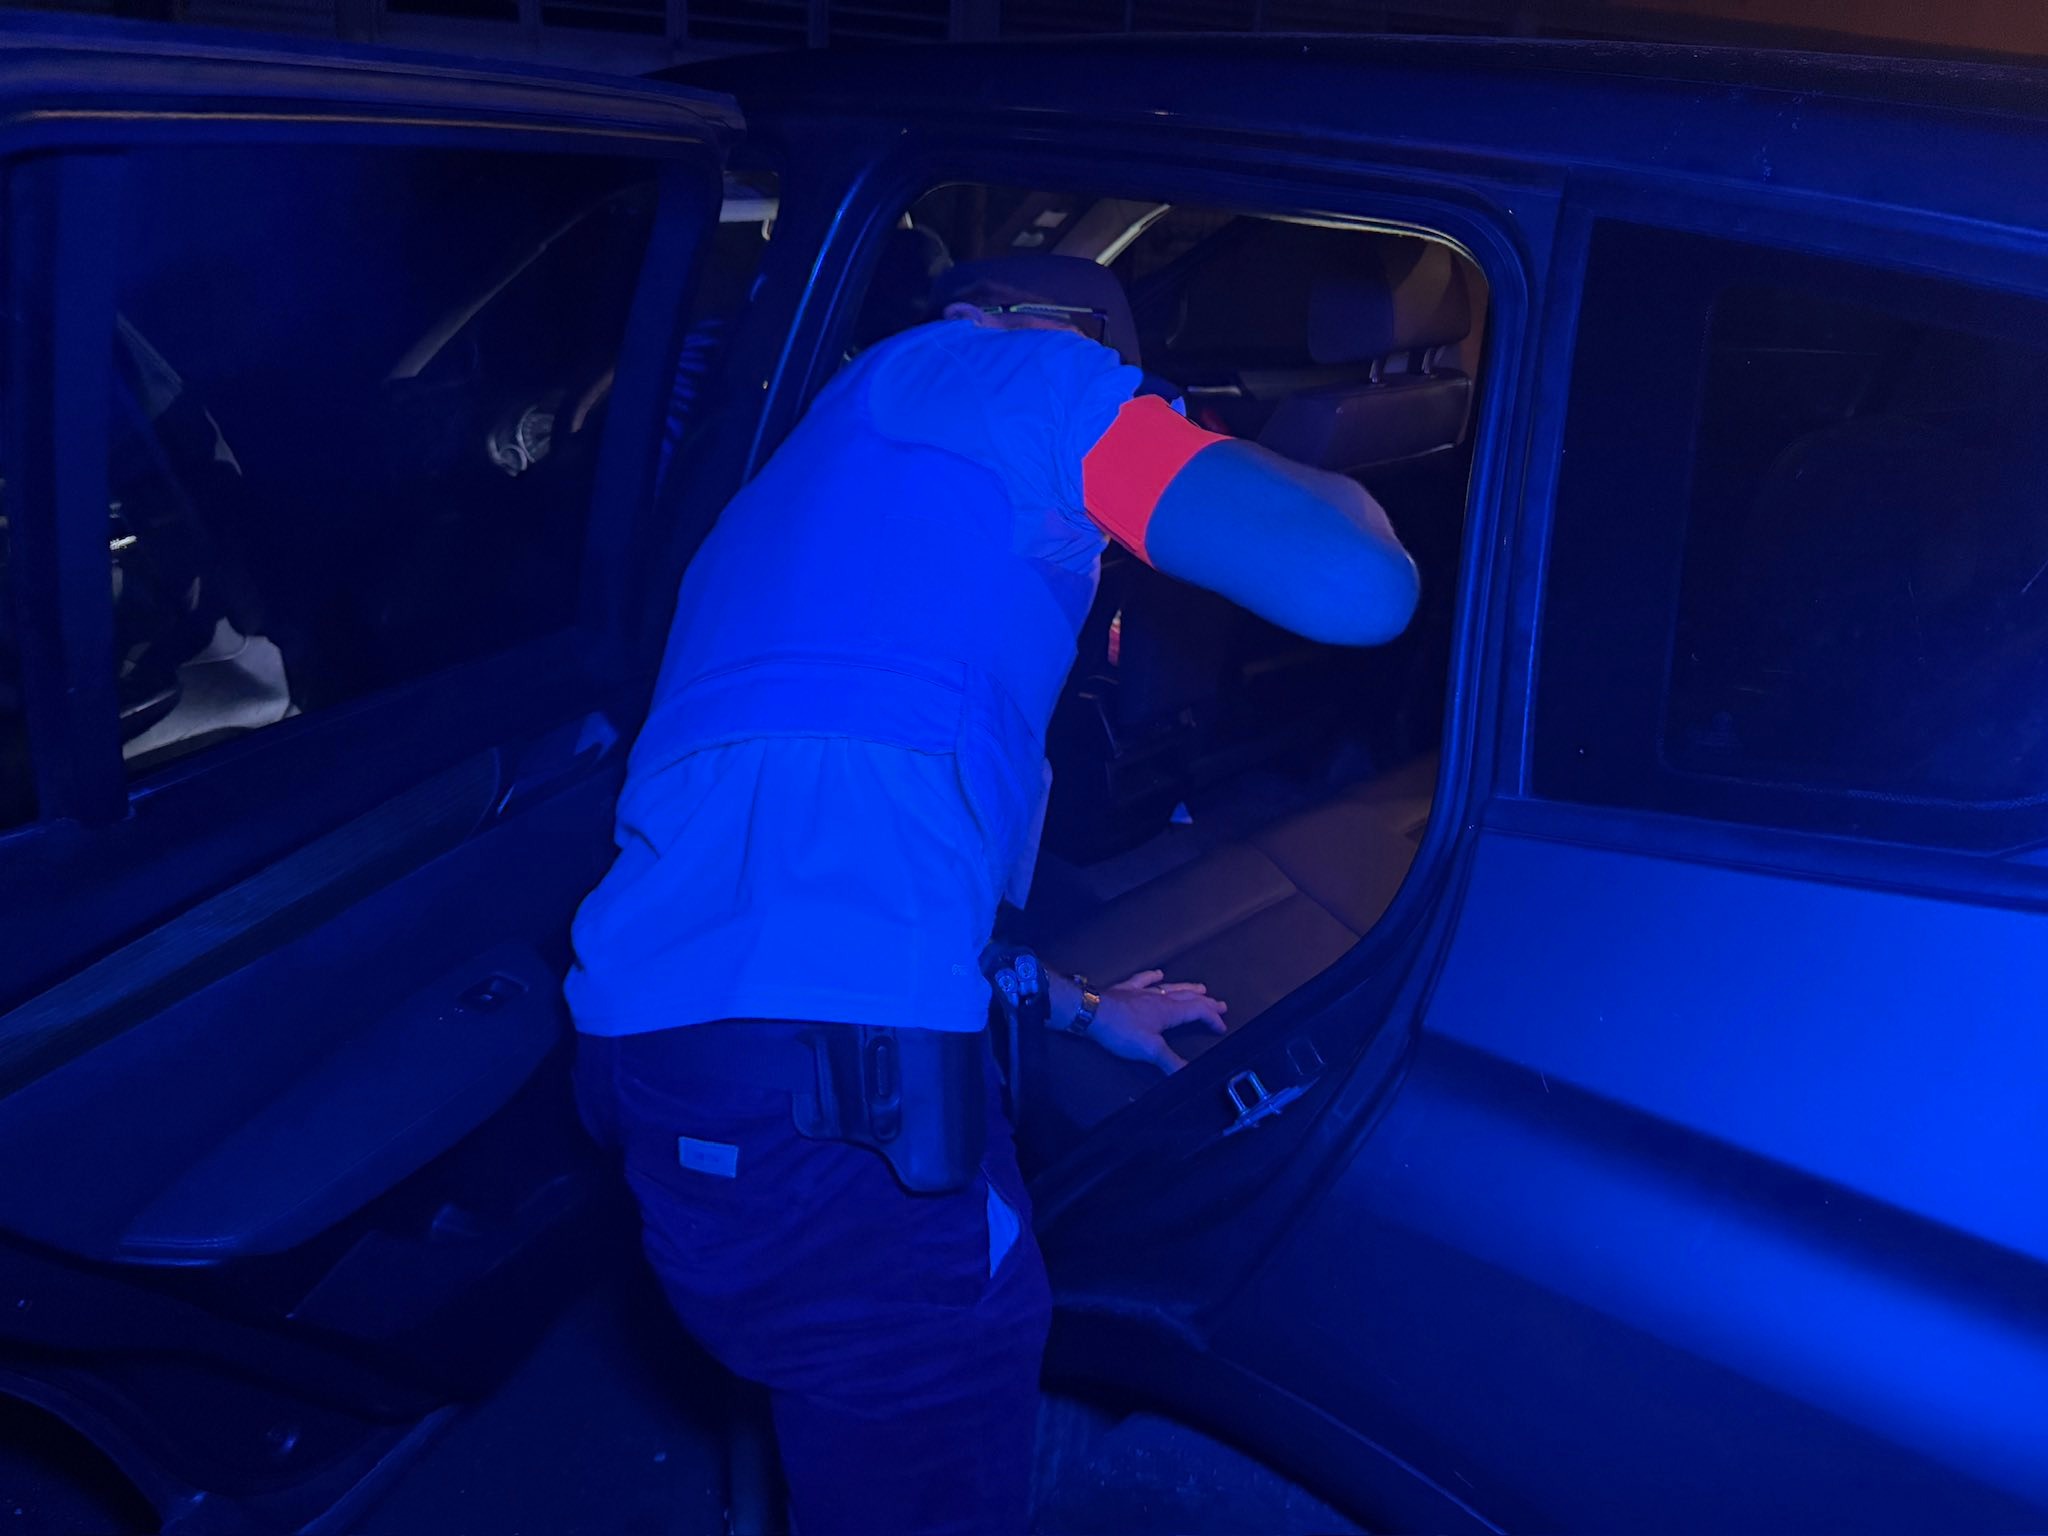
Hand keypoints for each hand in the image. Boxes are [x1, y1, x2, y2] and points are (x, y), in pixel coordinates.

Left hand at [1088, 969, 1228, 1073]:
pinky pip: (1143, 980)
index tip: (1222, 1027)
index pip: (1197, 1012)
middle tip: (1220, 1005)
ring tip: (1200, 988)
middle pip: (1188, 998)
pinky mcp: (1125, 990)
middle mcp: (1158, 998)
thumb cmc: (1121, 1031)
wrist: (1091, 1012)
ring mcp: (1141, 992)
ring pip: (1170, 988)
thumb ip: (1171, 1062)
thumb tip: (1191, 1074)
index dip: (1212, 1019)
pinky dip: (1152, 977)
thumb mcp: (1150, 1051)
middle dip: (1206, 1003)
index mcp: (1168, 1011)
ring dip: (1187, 988)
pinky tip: (1158, 974)